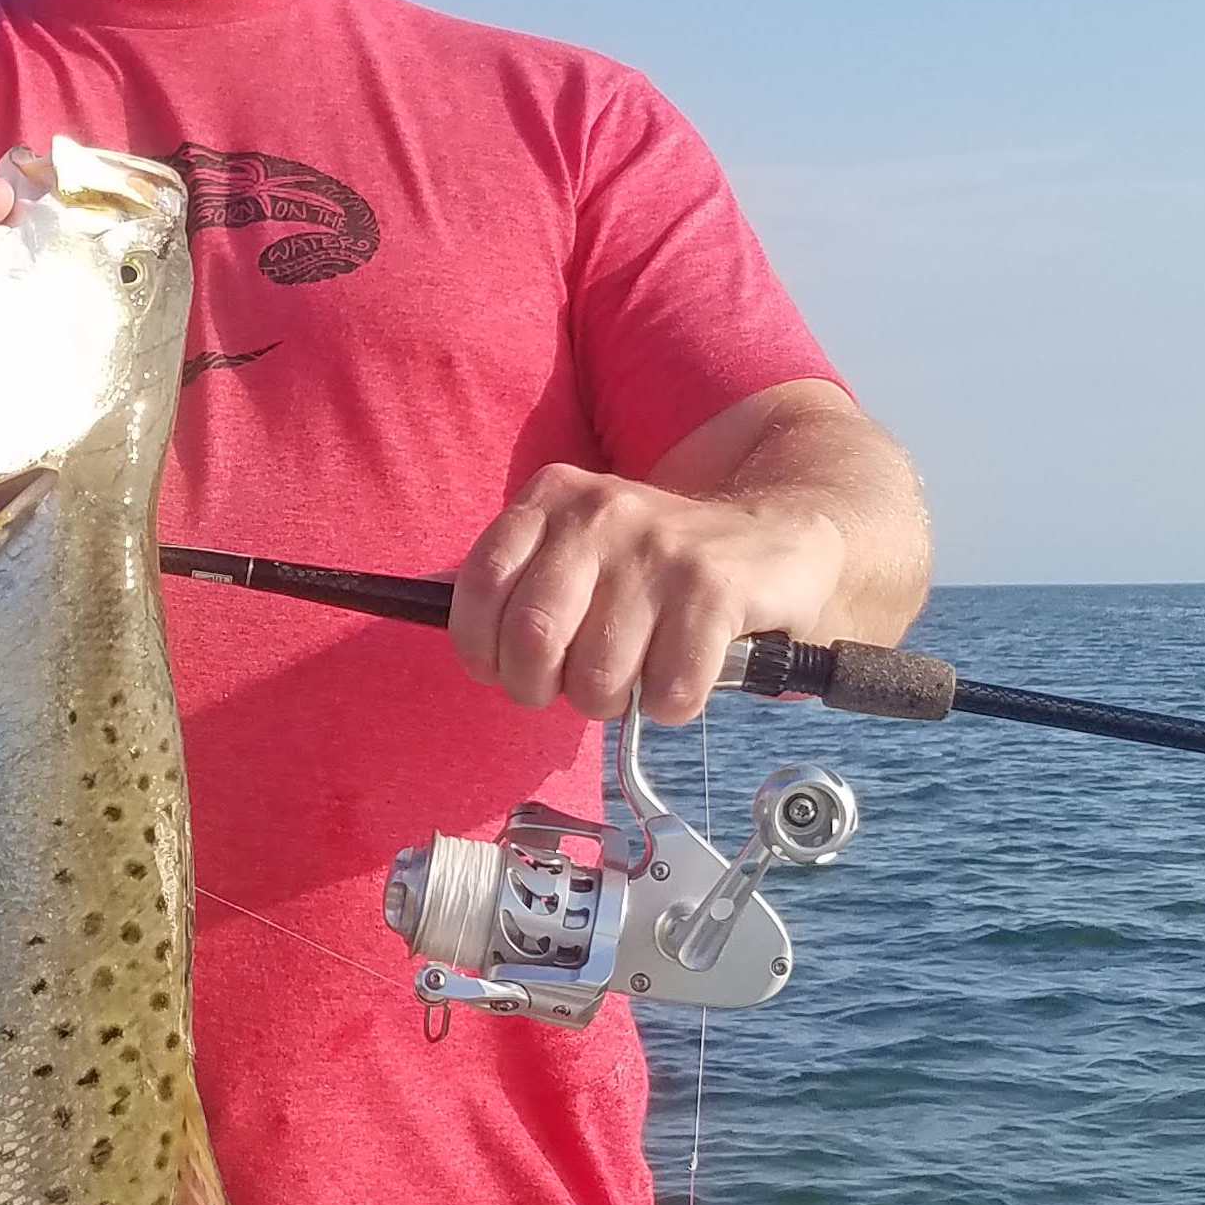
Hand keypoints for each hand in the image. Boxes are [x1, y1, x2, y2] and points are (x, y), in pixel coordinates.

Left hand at [449, 462, 845, 723]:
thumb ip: (512, 576)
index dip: (483, 653)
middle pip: (533, 642)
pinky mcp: (716, 588)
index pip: (474, 592)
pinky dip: (674, 704)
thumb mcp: (577, 547)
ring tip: (640, 671)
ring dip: (617, 701)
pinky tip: (687, 672)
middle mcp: (600, 513)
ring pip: (600, 677)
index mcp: (552, 499)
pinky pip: (669, 690)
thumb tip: (423, 606)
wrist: (780, 532)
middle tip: (577, 684)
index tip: (507, 669)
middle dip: (548, 689)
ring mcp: (660, 547)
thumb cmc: (657, 564)